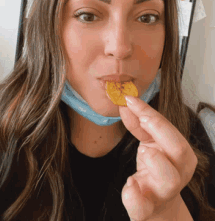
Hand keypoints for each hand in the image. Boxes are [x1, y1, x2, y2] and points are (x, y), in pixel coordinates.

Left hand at [119, 95, 197, 220]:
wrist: (155, 207)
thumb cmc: (155, 170)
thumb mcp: (149, 144)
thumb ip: (139, 125)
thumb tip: (127, 104)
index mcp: (182, 156)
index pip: (171, 130)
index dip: (152, 114)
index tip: (132, 100)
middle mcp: (178, 174)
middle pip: (178, 149)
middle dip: (159, 131)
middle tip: (142, 120)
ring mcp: (162, 193)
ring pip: (169, 178)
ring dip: (154, 160)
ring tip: (142, 152)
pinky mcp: (146, 211)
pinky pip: (142, 206)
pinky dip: (133, 194)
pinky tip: (129, 182)